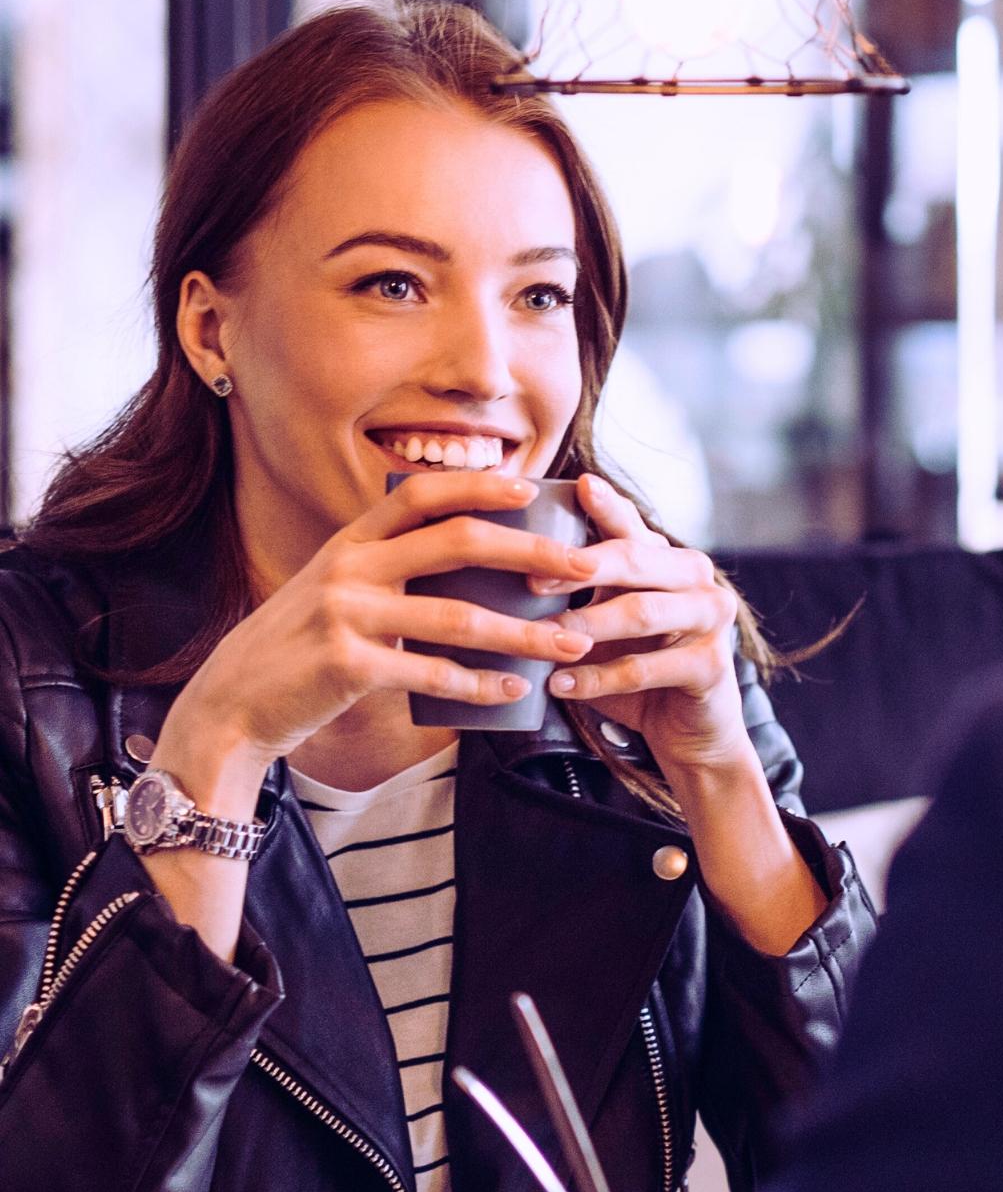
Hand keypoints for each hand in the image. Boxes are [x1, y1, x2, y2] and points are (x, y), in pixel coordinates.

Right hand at [160, 471, 597, 798]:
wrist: (230, 707)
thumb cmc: (297, 652)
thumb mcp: (333, 593)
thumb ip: (386, 572)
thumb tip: (466, 562)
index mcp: (350, 542)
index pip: (422, 493)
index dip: (480, 485)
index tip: (532, 487)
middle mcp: (348, 567)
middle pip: (456, 541)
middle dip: (530, 550)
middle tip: (583, 566)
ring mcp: (345, 615)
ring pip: (456, 615)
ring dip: (524, 631)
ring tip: (573, 642)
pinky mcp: (347, 666)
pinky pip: (430, 673)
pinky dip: (479, 685)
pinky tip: (514, 691)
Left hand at [539, 474, 750, 785]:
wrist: (687, 732)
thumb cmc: (635, 669)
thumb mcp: (603, 622)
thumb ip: (577, 590)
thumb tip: (504, 562)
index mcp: (669, 559)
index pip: (632, 524)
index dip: (604, 506)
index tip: (576, 486)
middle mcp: (696, 578)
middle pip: (636, 559)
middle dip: (578, 567)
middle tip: (530, 581)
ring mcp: (710, 618)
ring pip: (640, 612)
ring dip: (585, 626)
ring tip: (541, 639)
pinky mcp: (711, 665)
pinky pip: (644, 668)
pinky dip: (597, 678)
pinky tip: (560, 684)